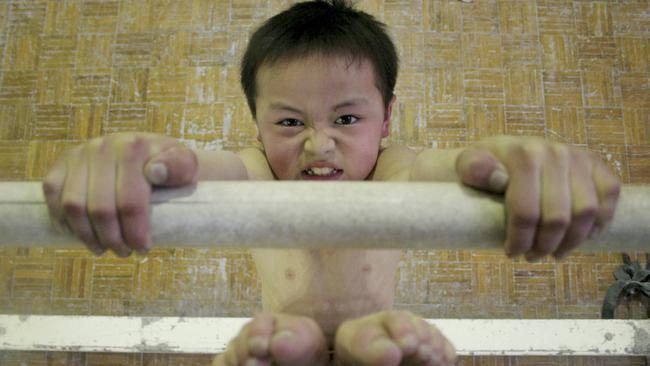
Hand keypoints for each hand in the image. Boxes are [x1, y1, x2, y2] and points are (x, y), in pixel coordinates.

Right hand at [43, 133, 196, 256]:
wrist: (152, 153)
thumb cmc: (170, 167)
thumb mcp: (185, 165)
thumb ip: (180, 166)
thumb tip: (155, 171)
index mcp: (134, 147)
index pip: (130, 201)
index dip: (135, 232)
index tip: (143, 249)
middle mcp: (103, 147)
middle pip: (101, 207)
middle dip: (113, 239)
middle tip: (124, 253)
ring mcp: (80, 153)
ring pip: (73, 205)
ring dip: (87, 235)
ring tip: (103, 249)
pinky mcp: (62, 162)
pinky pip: (52, 194)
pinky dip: (62, 218)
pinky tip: (78, 234)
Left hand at [455, 135, 619, 260]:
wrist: (497, 155)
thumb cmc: (480, 170)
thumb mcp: (465, 167)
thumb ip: (473, 168)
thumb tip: (500, 179)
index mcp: (523, 154)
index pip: (527, 210)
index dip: (520, 239)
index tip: (511, 253)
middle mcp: (554, 152)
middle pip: (558, 217)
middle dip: (544, 246)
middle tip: (531, 256)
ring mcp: (577, 157)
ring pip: (587, 211)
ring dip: (572, 241)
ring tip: (553, 253)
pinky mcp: (595, 163)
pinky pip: (610, 194)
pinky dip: (601, 220)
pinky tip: (584, 236)